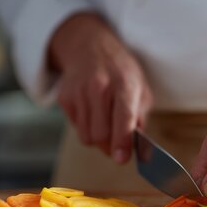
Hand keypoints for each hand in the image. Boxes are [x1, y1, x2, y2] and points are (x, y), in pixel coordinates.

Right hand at [49, 13, 152, 162]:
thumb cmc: (122, 73)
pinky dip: (87, 128)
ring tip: (106, 124)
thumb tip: (140, 150)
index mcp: (124, 84)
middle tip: (118, 145)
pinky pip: (76, 128)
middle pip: (101, 134)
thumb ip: (140, 120)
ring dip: (99, 140)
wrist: (91, 47)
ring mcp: (78, 92)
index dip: (122, 141)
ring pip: (87, 137)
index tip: (122, 159)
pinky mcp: (64, 98)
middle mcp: (99, 87)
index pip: (123, 117)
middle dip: (111, 147)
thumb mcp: (141, 90)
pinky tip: (93, 112)